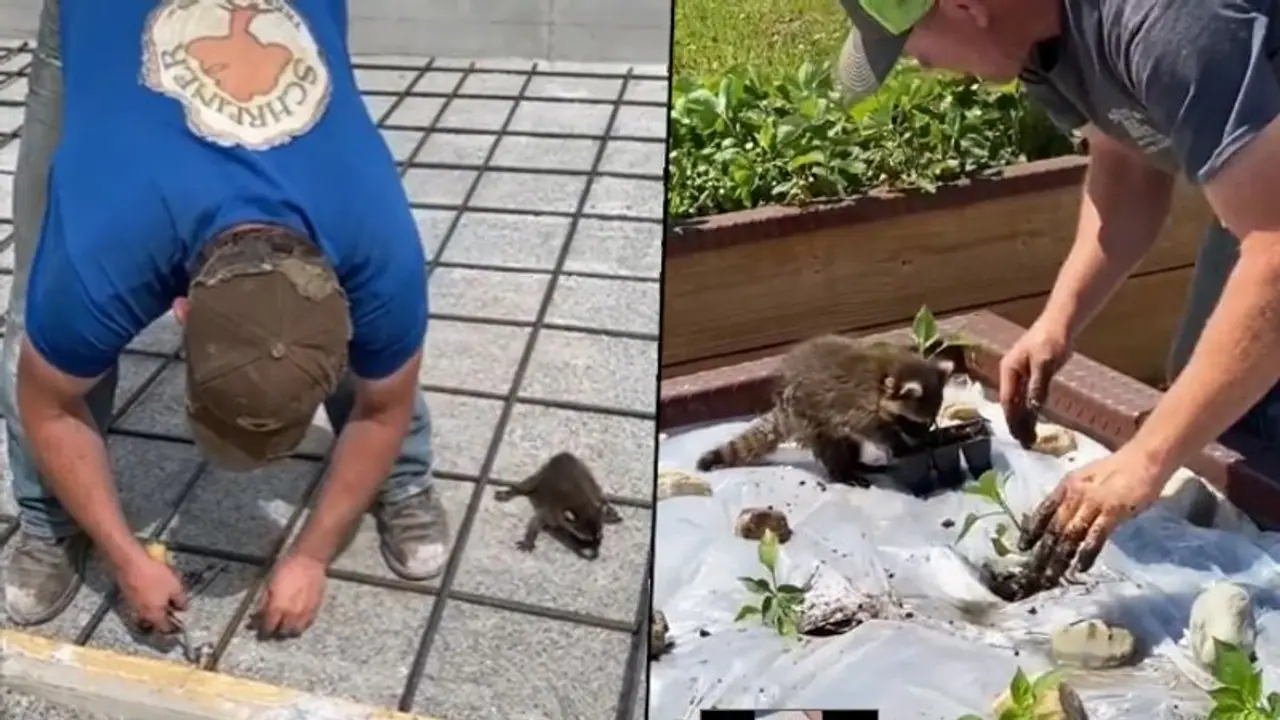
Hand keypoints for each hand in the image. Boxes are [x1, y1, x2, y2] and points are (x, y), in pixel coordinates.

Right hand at [116, 552, 186, 633]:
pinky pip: (141, 604)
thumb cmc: (155, 577)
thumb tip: (183, 609)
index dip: (174, 628)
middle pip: (154, 622)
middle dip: (164, 619)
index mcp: (154, 615)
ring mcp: (132, 606)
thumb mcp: (175, 588)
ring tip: (164, 601)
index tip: (180, 625)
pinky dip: (148, 601)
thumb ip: (181, 601)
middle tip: (172, 612)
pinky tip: (153, 592)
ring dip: (155, 609)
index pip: (165, 629)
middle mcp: (142, 614)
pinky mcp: (127, 596)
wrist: (131, 564)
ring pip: (147, 612)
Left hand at [251, 554, 326, 638]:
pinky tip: (296, 619)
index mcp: (277, 608)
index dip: (262, 631)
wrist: (308, 560)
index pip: (267, 629)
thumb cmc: (284, 569)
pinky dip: (300, 625)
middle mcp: (291, 614)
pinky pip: (307, 624)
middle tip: (271, 626)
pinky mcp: (315, 609)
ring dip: (288, 631)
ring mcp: (305, 613)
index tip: (259, 630)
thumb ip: (262, 604)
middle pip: (282, 634)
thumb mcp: (267, 585)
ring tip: (284, 625)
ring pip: (296, 632)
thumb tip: (254, 618)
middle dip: (275, 632)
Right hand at [999, 319, 1071, 446]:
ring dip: (1023, 420)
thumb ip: (1038, 385)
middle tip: (1026, 444)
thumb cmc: (1051, 339)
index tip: (1020, 436)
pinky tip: (1035, 421)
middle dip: (1016, 424)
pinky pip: (1027, 397)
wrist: (1061, 322)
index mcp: (1008, 370)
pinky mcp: (1031, 376)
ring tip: (1030, 438)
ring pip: (1018, 402)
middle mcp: (1010, 374)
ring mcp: (1020, 375)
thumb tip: (1032, 408)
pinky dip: (1030, 411)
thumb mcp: (1045, 362)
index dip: (1012, 419)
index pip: (1007, 400)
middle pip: (1010, 404)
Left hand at [1018, 446, 1168, 587]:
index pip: (1043, 510)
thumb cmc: (1119, 469)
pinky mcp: (1112, 512)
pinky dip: (1086, 554)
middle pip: (1054, 528)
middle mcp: (1074, 495)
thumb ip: (1074, 496)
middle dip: (1042, 553)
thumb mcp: (1087, 478)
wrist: (1145, 458)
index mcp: (1066, 485)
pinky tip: (1080, 567)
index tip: (1023, 547)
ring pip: (1070, 535)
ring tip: (1051, 577)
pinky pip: (1095, 537)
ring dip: (1059, 558)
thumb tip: (1061, 516)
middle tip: (1033, 573)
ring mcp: (1093, 504)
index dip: (1032, 530)